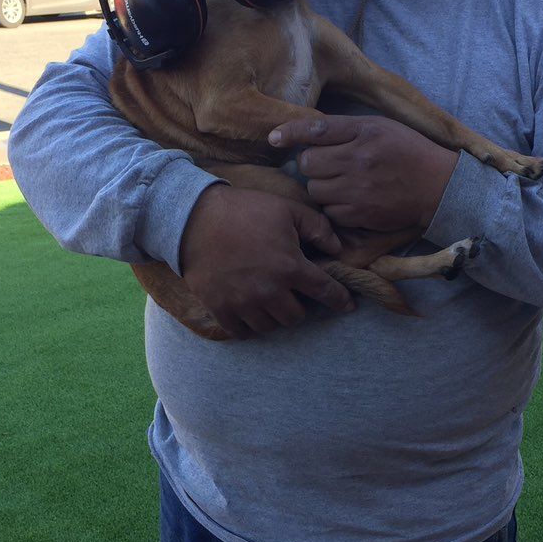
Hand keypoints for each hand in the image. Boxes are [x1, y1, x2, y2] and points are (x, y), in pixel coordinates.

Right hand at [179, 185, 353, 339]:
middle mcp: (270, 291)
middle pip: (296, 317)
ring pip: (271, 326)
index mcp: (291, 267)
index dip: (340, 300)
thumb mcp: (287, 209)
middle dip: (301, 306)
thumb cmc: (245, 210)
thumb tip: (337, 248)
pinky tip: (251, 312)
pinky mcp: (221, 308)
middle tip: (295, 294)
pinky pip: (242, 332)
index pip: (325, 292)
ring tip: (272, 301)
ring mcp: (244, 303)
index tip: (347, 305)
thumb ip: (318, 228)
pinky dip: (250, 326)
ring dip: (275, 316)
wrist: (194, 217)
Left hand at [268, 115, 458, 231]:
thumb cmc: (406, 150)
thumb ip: (341, 128)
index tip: (273, 138)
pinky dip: (334, 207)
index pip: (316, 130)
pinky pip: (329, 211)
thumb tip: (301, 132)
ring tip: (341, 183)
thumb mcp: (378, 126)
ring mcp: (359, 190)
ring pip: (315, 190)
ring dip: (321, 187)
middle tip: (329, 164)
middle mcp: (359, 159)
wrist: (438, 186)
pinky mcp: (361, 214)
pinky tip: (350, 199)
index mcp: (364, 132)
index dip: (290, 132)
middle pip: (308, 164)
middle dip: (312, 165)